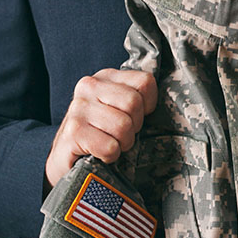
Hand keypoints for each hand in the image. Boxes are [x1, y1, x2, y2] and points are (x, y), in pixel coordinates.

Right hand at [45, 68, 156, 187]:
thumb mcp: (118, 109)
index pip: (145, 82)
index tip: (135, 118)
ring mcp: (78, 108)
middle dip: (134, 127)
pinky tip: (99, 154)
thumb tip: (172, 97)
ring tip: (110, 145)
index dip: (147, 106)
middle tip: (121, 136)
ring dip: (122, 144)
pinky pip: (110, 146)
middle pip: (134, 103)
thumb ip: (137, 98)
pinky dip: (110, 157)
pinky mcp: (73, 132)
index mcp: (105, 77)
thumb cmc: (101, 135)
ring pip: (123, 126)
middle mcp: (89, 86)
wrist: (65, 160)